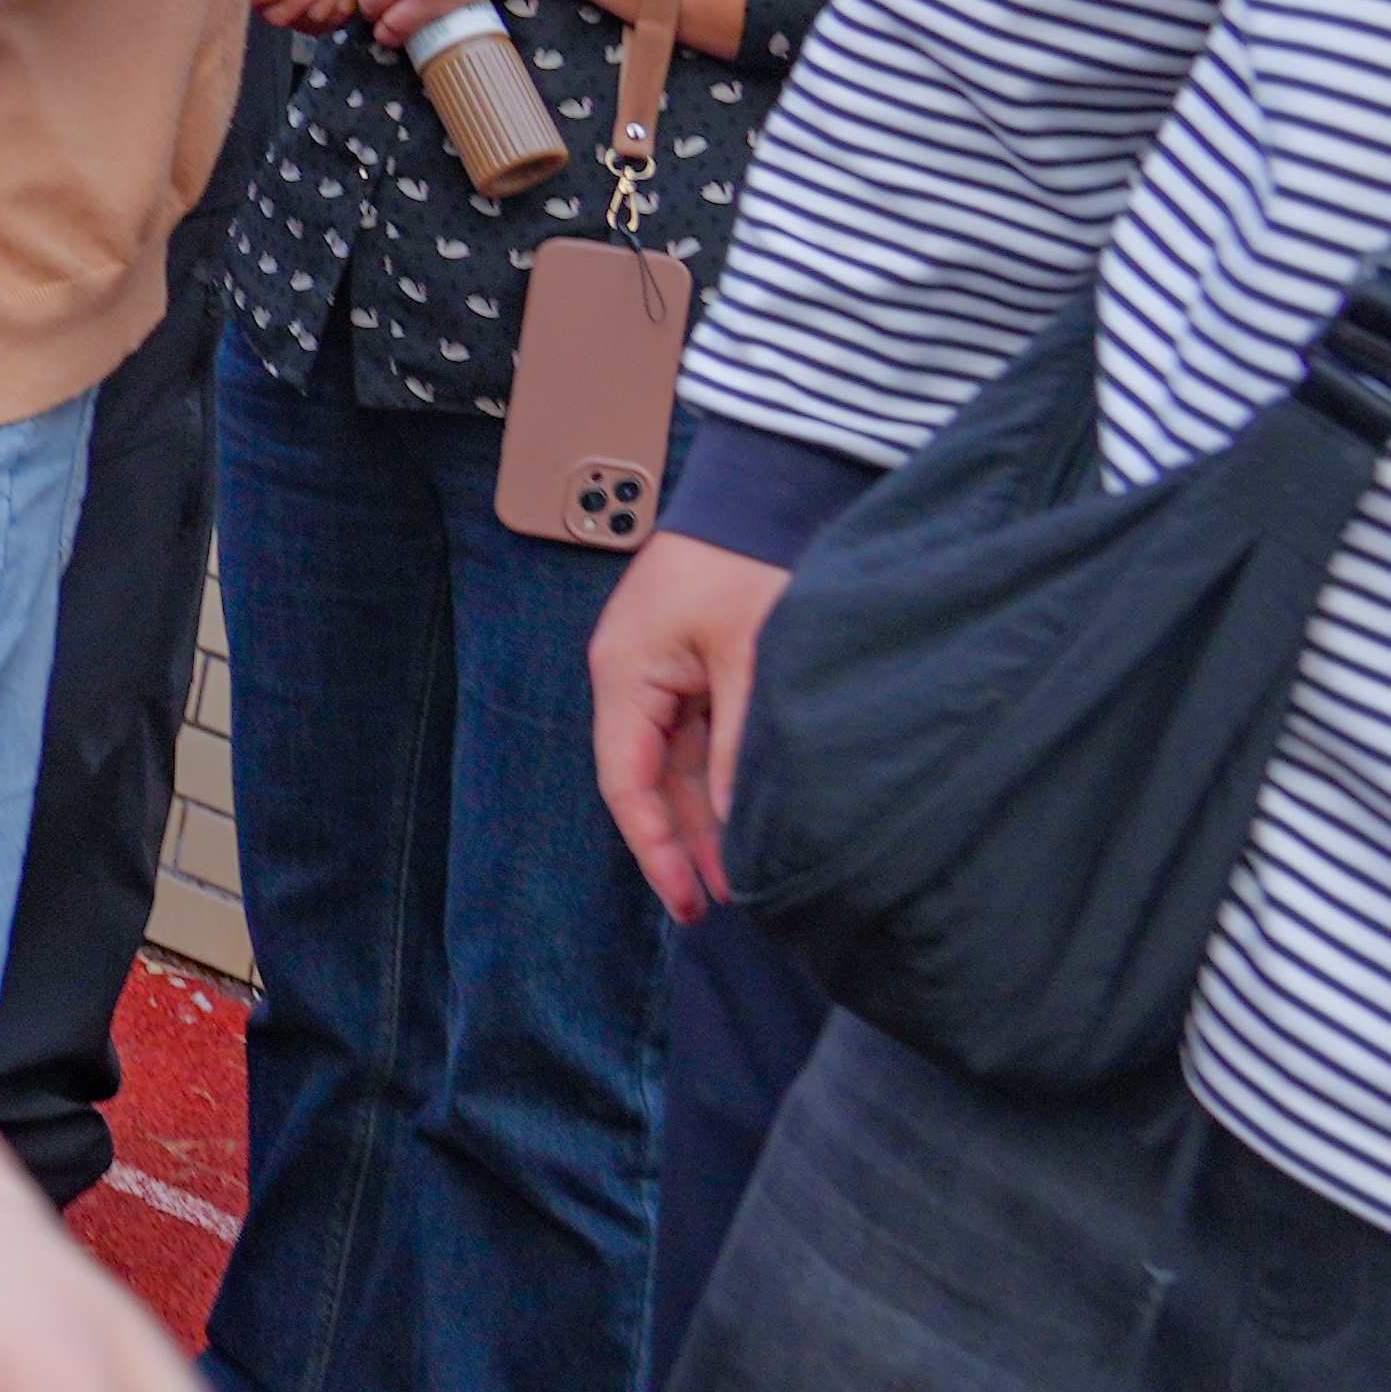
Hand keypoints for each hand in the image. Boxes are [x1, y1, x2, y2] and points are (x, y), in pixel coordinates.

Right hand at [592, 531, 782, 919]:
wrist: (766, 486)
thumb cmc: (747, 559)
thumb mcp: (751, 657)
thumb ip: (741, 743)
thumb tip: (737, 821)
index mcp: (625, 674)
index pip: (627, 784)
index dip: (656, 850)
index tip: (689, 902)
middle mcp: (632, 677)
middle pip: (649, 780)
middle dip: (684, 843)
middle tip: (720, 904)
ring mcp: (662, 669)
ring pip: (676, 762)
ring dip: (705, 814)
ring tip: (740, 873)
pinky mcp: (693, 661)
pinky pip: (698, 734)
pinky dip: (720, 776)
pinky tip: (746, 812)